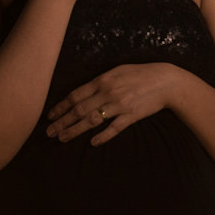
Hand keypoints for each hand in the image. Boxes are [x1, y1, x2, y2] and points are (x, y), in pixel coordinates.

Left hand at [45, 63, 178, 145]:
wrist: (165, 81)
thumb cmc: (140, 74)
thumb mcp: (117, 71)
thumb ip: (100, 82)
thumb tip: (82, 92)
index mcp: (102, 81)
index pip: (75, 96)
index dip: (60, 107)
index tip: (49, 116)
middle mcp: (107, 93)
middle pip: (79, 110)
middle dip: (62, 122)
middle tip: (48, 132)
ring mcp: (119, 105)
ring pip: (92, 120)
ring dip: (75, 130)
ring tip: (62, 138)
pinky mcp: (131, 115)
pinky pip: (114, 128)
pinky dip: (102, 136)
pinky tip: (92, 143)